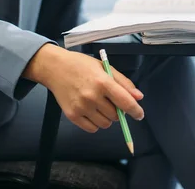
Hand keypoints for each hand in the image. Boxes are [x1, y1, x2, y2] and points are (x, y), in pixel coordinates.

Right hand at [24, 44, 144, 132]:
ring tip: (98, 104)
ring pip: (105, 124)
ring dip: (107, 118)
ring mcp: (81, 107)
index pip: (125, 102)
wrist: (54, 68)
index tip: (139, 114)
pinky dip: (95, 123)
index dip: (136, 111)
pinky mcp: (72, 115)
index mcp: (103, 82)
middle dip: (117, 110)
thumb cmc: (81, 65)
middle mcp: (92, 96)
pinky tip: (91, 111)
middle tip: (109, 100)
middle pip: (116, 115)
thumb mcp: (104, 67)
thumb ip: (123, 83)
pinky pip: (92, 128)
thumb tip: (138, 97)